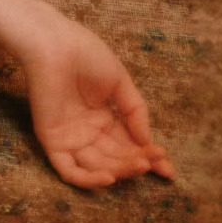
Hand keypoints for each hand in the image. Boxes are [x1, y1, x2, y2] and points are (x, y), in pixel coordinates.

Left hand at [18, 7, 173, 188]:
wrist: (53, 43)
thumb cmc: (84, 54)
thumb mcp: (119, 81)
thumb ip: (135, 112)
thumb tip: (148, 142)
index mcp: (102, 118)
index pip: (128, 145)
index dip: (149, 158)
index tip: (169, 170)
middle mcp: (88, 132)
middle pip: (116, 158)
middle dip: (138, 163)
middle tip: (154, 161)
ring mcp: (70, 138)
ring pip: (98, 167)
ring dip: (121, 170)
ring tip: (141, 164)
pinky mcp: (52, 141)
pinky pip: (69, 170)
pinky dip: (88, 179)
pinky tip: (110, 176)